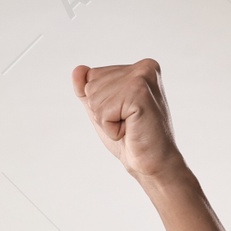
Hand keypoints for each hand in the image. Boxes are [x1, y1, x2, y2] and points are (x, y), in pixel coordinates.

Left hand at [71, 59, 182, 181]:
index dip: (101, 103)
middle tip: (128, 122)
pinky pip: (103, 111)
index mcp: (139, 68)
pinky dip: (111, 128)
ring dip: (107, 121)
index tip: (124, 114)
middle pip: (91, 86)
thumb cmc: (130, 138)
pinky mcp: (139, 92)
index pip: (93, 77)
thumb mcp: (103, 110)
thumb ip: (88, 89)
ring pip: (95, 99)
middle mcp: (144, 67)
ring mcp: (142, 77)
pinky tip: (131, 130)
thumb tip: (78, 69)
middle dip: (102, 112)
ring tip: (130, 126)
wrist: (152, 163)